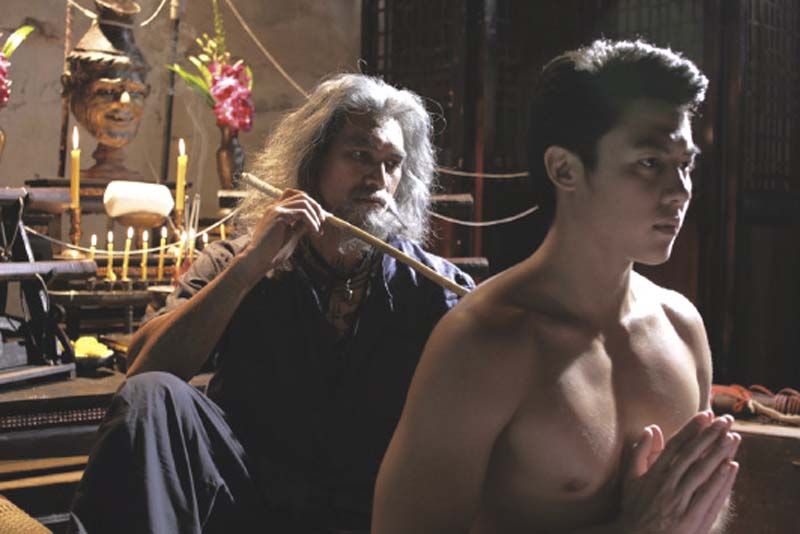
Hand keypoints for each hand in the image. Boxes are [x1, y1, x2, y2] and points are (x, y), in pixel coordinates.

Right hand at [240, 188, 326, 276]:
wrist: (258, 260)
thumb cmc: (272, 252)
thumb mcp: (291, 236)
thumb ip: (300, 227)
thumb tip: (315, 222)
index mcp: (277, 210)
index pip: (295, 195)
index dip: (310, 203)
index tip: (319, 217)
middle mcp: (275, 207)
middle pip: (302, 196)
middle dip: (316, 207)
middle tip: (322, 222)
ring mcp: (276, 210)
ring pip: (304, 203)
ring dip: (315, 216)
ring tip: (318, 231)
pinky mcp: (279, 216)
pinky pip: (302, 213)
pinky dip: (312, 222)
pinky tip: (314, 232)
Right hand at [619, 411, 740, 533]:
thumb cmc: (635, 508)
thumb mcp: (631, 479)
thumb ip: (639, 452)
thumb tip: (650, 428)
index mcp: (654, 474)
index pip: (676, 446)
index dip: (692, 429)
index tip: (706, 415)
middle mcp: (669, 485)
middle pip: (693, 455)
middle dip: (710, 436)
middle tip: (725, 420)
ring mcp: (682, 502)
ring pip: (704, 472)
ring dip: (720, 454)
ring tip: (733, 437)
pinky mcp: (693, 518)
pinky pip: (710, 496)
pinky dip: (721, 481)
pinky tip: (731, 467)